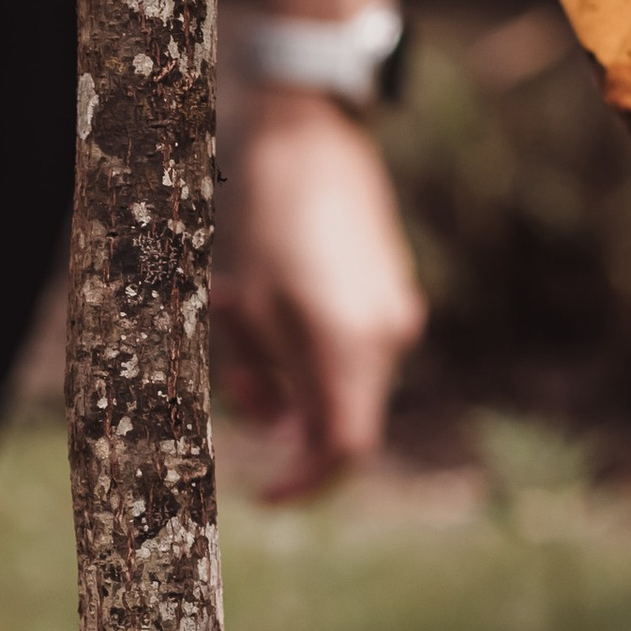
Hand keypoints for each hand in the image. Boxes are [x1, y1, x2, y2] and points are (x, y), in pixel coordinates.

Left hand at [215, 85, 425, 498]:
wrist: (311, 134)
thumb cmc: (267, 217)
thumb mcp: (251, 305)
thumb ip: (269, 376)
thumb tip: (281, 428)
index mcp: (352, 343)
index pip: (347, 448)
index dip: (308, 484)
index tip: (266, 495)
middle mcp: (387, 335)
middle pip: (338, 415)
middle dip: (281, 411)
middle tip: (235, 369)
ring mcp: (394, 311)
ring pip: (338, 379)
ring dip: (285, 368)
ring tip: (236, 304)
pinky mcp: (389, 291)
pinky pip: (348, 345)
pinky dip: (304, 342)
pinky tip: (264, 292)